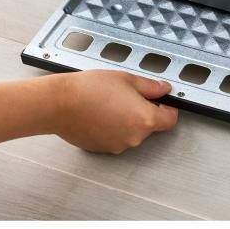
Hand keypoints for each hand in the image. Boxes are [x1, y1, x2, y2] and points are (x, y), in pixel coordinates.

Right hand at [54, 70, 177, 153]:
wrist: (59, 104)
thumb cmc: (89, 90)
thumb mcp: (127, 79)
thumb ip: (151, 87)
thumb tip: (163, 89)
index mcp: (145, 119)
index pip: (170, 120)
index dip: (169, 108)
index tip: (164, 102)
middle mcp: (135, 137)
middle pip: (150, 125)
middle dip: (143, 111)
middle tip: (128, 95)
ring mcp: (119, 145)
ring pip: (132, 132)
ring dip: (127, 120)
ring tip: (110, 102)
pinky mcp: (104, 149)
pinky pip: (116, 137)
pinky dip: (113, 127)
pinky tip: (101, 113)